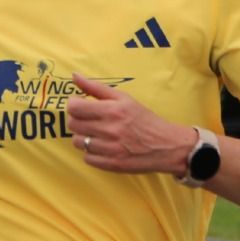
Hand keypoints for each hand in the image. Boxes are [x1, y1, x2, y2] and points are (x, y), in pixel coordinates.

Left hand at [64, 74, 194, 175]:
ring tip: (97, 134)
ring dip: (84, 137)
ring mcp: (110, 149)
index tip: (81, 106)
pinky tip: (103, 147)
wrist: (166, 145)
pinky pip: (87, 158)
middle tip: (90, 120)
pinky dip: (92, 153)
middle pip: (73, 125)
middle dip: (78, 120)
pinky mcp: (112, 164)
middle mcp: (110, 129)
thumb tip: (74, 76)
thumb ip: (96, 88)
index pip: (74, 108)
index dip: (74, 106)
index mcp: (112, 110)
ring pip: (78, 142)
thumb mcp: (124, 98)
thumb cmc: (144, 119)